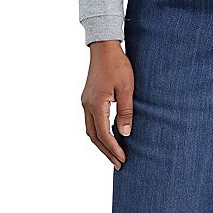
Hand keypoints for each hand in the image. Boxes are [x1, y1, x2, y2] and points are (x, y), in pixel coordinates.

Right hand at [82, 41, 133, 169]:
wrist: (104, 48)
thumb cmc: (117, 65)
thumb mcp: (126, 89)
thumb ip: (125, 112)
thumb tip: (124, 133)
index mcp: (96, 104)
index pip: (104, 134)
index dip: (113, 149)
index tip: (123, 159)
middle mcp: (87, 106)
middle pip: (94, 136)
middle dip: (106, 151)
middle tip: (119, 164)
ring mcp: (85, 102)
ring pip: (90, 130)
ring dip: (102, 144)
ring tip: (114, 155)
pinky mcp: (88, 99)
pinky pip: (91, 122)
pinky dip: (99, 133)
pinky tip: (109, 136)